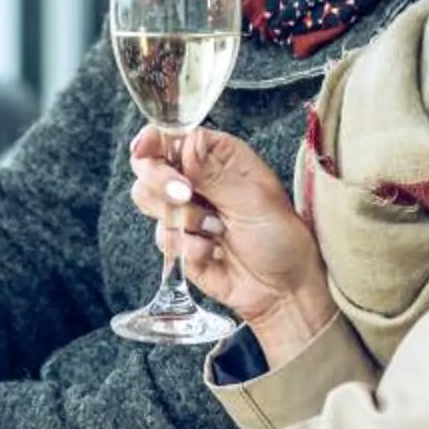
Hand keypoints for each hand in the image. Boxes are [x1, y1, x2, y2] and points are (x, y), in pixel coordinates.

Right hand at [129, 127, 333, 361]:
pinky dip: (187, 247)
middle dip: (162, 182)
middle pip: (147, 166)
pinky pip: (162, 238)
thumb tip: (186, 143)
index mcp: (218, 156)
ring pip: (148, 201)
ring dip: (182, 219)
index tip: (146, 151)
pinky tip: (214, 252)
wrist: (283, 291)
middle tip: (186, 195)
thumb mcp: (253, 200)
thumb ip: (214, 173)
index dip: (153, 140)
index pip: (172, 136)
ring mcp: (185, 212)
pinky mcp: (179, 243)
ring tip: (217, 230)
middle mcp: (197, 180)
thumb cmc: (281, 238)